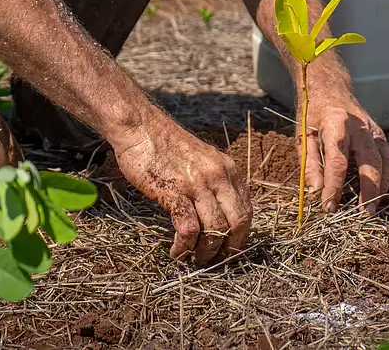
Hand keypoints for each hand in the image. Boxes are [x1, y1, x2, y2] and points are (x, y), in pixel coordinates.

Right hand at [110, 112, 251, 263]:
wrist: (142, 127)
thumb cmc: (168, 146)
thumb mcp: (204, 160)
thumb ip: (216, 182)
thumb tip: (221, 212)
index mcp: (228, 169)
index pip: (247, 210)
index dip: (241, 235)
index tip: (229, 249)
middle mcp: (219, 176)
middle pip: (238, 223)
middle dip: (229, 248)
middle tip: (216, 260)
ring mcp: (198, 184)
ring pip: (215, 230)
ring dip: (206, 252)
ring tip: (194, 258)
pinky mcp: (175, 192)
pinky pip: (189, 229)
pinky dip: (184, 246)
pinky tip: (176, 251)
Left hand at [299, 91, 388, 214]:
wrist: (330, 87)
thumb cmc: (313, 113)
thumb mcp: (302, 136)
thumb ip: (309, 164)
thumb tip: (316, 192)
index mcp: (335, 125)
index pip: (337, 162)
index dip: (334, 187)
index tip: (328, 207)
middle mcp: (359, 126)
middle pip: (370, 162)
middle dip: (369, 190)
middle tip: (364, 214)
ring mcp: (373, 129)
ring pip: (385, 160)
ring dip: (382, 186)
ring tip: (373, 207)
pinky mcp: (380, 133)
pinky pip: (388, 157)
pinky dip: (386, 175)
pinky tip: (378, 190)